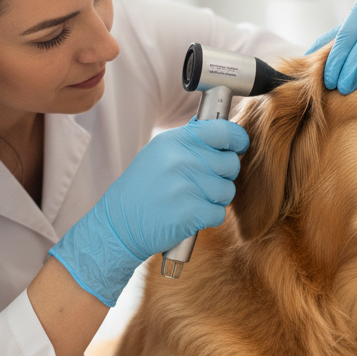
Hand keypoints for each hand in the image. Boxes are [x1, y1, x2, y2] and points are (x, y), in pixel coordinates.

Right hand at [48, 118, 248, 305]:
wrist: (118, 224)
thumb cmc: (141, 189)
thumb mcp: (159, 153)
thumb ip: (190, 141)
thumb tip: (223, 130)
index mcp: (176, 140)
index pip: (225, 131)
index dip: (238, 140)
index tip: (238, 147)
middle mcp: (182, 159)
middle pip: (231, 164)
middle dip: (222, 176)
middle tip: (202, 184)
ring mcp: (187, 186)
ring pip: (227, 191)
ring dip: (215, 199)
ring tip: (191, 201)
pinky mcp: (191, 212)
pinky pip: (219, 213)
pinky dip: (208, 218)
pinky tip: (189, 216)